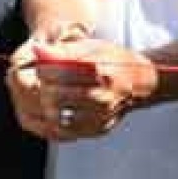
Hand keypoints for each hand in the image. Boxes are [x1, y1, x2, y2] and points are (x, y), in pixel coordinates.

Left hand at [31, 36, 156, 142]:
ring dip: (48, 107)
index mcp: (101, 71)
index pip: (60, 74)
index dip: (44, 71)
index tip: (40, 68)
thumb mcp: (93, 47)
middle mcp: (103, 95)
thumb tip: (37, 51)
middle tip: (41, 85)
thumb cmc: (114, 60)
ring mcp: (101, 115)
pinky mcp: (99, 129)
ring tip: (49, 97)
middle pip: (57, 97)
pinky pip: (68, 131)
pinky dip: (57, 122)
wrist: (140, 83)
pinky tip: (58, 111)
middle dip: (43, 90)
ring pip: (59, 118)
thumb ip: (65, 50)